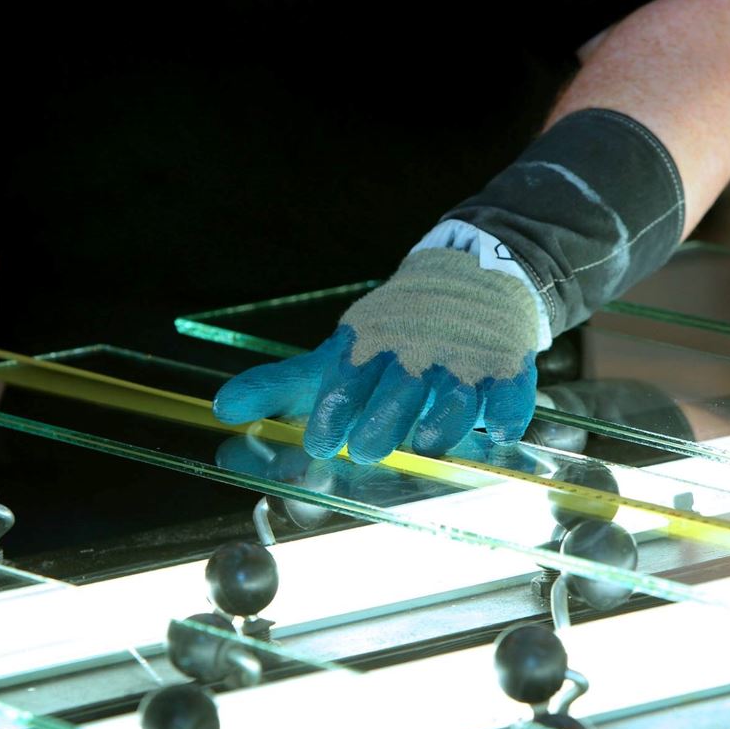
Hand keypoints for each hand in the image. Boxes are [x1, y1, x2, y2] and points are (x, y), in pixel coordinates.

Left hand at [213, 248, 538, 463]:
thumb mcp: (338, 352)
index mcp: (371, 346)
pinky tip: (499, 432)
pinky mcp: (505, 366)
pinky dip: (506, 411)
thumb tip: (220, 410)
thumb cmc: (393, 333)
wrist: (467, 280)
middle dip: (383, 418)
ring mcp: (463, 359)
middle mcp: (415, 351)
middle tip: (368, 448)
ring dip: (442, 418)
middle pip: (398, 388)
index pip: (349, 378)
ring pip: (454, 392)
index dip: (335, 408)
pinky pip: (509, 390)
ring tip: (428, 443)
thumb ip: (281, 384)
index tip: (321, 442)